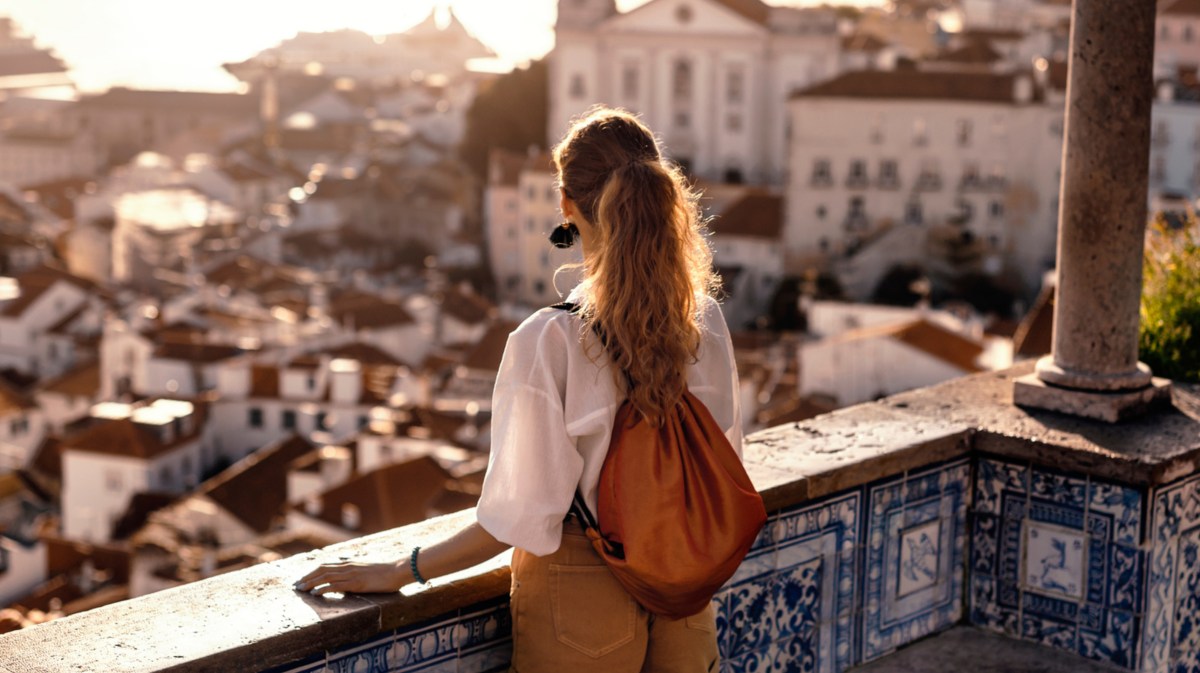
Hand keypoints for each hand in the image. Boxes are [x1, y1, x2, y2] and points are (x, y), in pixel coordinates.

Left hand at [293, 560, 408, 595]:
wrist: (397, 570)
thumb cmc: (385, 571)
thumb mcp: (367, 569)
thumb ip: (356, 571)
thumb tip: (347, 576)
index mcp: (350, 563)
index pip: (325, 565)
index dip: (312, 572)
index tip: (303, 578)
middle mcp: (348, 566)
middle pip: (321, 570)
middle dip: (307, 577)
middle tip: (296, 586)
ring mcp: (351, 574)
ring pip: (325, 577)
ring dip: (311, 583)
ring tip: (301, 589)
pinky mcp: (356, 583)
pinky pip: (335, 585)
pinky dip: (322, 589)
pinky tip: (315, 593)